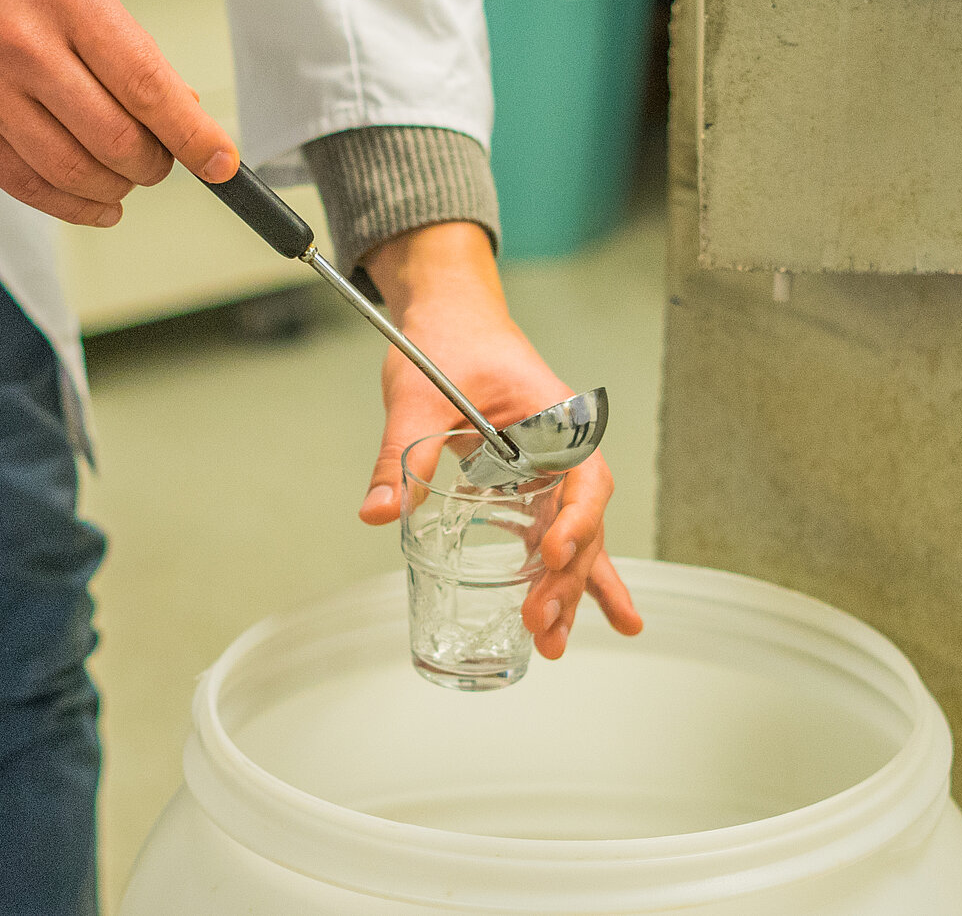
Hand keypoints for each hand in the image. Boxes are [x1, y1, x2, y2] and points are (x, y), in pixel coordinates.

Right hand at [0, 0, 239, 225]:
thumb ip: (124, 46)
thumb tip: (179, 109)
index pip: (149, 87)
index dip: (194, 137)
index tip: (221, 162)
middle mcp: (24, 46)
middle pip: (117, 142)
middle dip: (154, 165)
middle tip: (160, 160)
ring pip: (75, 174)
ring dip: (117, 190)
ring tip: (126, 180)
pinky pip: (26, 188)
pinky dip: (73, 207)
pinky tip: (94, 203)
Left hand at [359, 222, 642, 657]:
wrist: (449, 316)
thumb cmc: (446, 342)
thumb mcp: (417, 397)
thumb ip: (401, 456)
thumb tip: (378, 513)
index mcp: (556, 416)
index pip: (583, 477)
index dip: (574, 521)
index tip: (550, 556)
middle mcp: (564, 447)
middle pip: (581, 521)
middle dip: (566, 578)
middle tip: (542, 626)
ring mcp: (549, 467)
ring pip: (570, 535)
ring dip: (567, 589)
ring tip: (557, 645)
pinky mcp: (527, 481)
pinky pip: (546, 529)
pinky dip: (553, 571)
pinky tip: (558, 613)